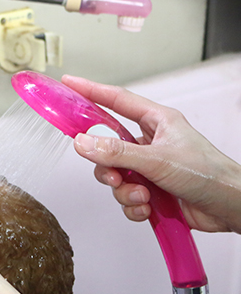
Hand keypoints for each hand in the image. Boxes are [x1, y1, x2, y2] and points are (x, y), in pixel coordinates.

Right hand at [63, 75, 240, 233]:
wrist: (229, 207)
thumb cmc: (208, 173)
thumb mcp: (157, 160)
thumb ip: (116, 153)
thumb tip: (83, 143)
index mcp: (156, 122)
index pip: (116, 100)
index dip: (91, 91)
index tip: (70, 84)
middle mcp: (149, 143)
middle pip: (107, 148)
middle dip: (108, 167)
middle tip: (115, 176)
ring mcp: (148, 168)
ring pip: (114, 176)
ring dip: (124, 191)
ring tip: (143, 196)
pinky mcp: (150, 191)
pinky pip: (125, 197)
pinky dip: (133, 206)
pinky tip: (148, 208)